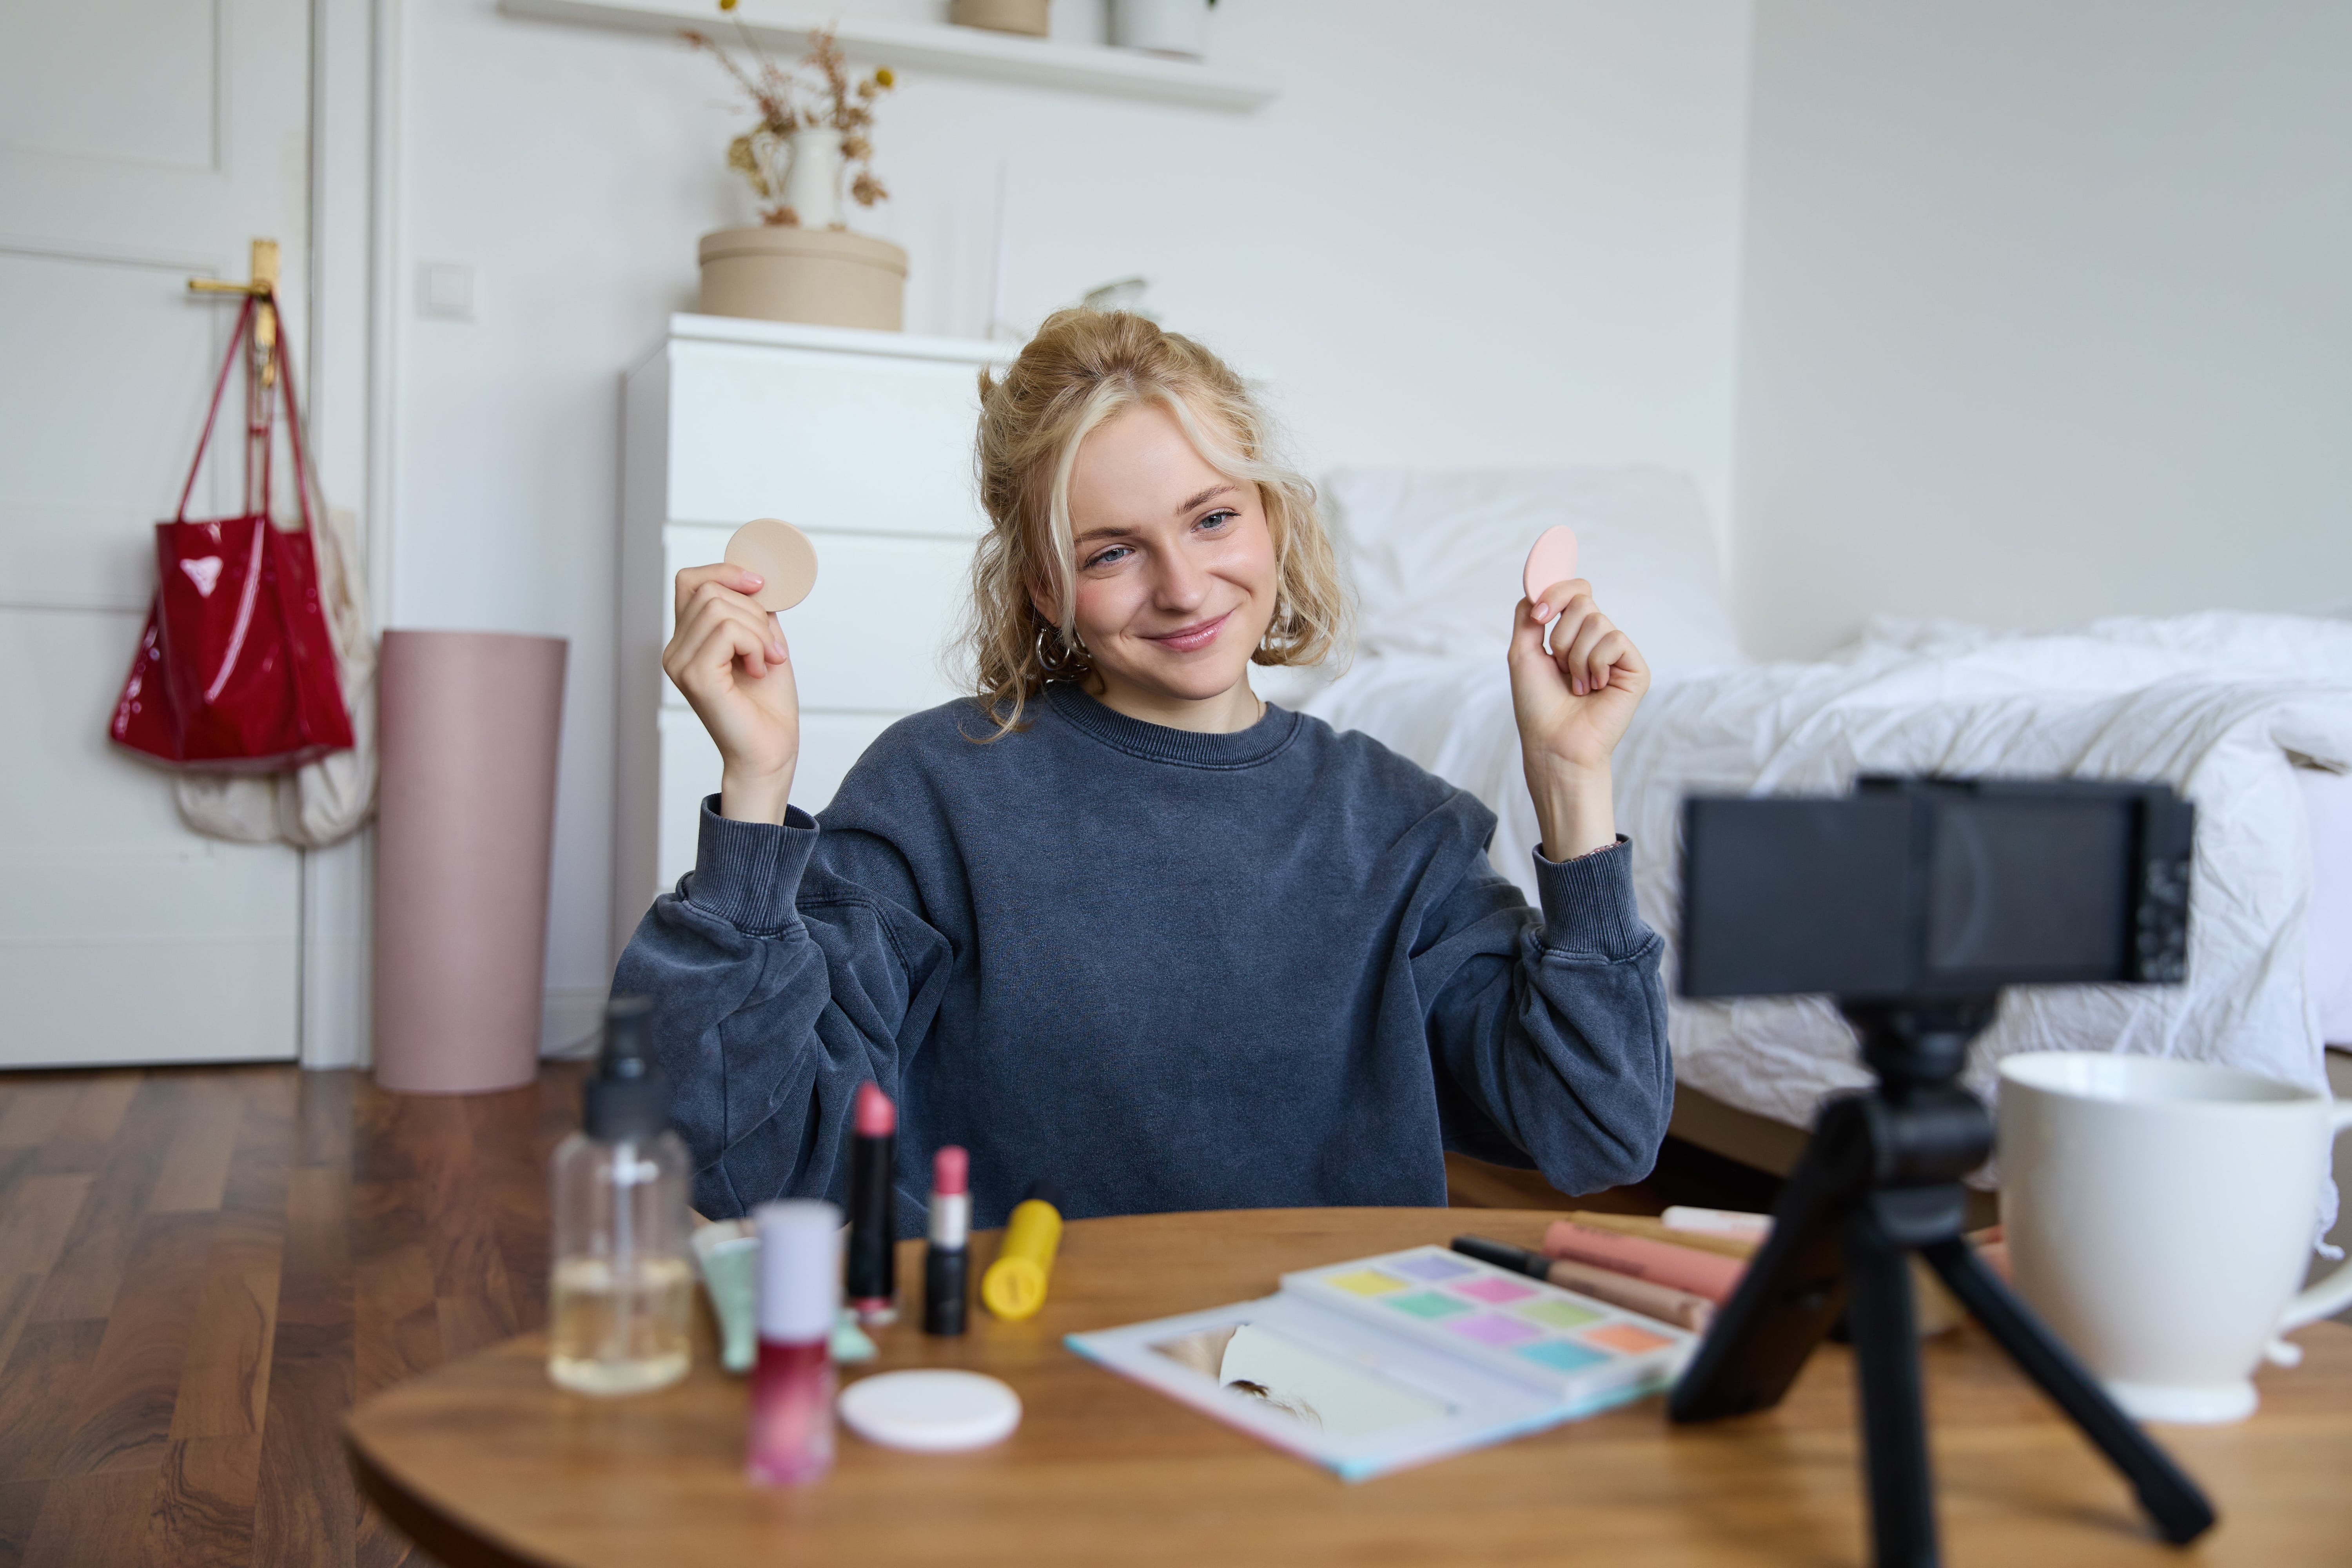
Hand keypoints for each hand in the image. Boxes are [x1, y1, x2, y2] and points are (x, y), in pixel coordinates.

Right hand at [662, 564, 797, 823]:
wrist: (769, 752)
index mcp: (687, 641)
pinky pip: (726, 631)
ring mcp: (680, 663)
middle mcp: (675, 651)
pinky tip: (759, 668)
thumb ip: (753, 612)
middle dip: (753, 611)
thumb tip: (757, 579)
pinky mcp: (694, 676)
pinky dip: (754, 644)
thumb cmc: (767, 706)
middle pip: (709, 590)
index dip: (725, 572)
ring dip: (757, 630)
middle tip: (771, 648)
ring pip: (719, 607)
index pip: (690, 581)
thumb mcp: (764, 643)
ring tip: (766, 660)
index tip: (760, 586)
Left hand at [1506, 578, 1651, 860]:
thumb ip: (1528, 616)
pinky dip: (1595, 664)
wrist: (1554, 742)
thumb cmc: (1538, 705)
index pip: (1575, 591)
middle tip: (1559, 666)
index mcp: (1573, 635)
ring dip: (1575, 656)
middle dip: (1561, 635)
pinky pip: (1614, 640)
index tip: (1539, 614)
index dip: (1557, 592)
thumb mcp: (1522, 653)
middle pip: (1583, 601)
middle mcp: (1597, 640)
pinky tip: (1595, 688)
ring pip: (1597, 621)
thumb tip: (1537, 586)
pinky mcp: (1635, 668)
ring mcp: (1618, 654)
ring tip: (1577, 685)